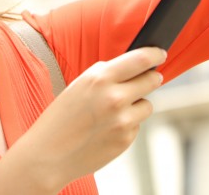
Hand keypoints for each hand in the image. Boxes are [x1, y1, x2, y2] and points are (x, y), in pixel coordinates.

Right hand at [0, 47, 165, 193]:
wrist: (48, 155)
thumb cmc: (61, 117)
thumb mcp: (80, 85)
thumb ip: (107, 75)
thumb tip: (135, 67)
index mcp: (100, 78)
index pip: (141, 59)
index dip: (155, 54)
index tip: (160, 53)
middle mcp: (115, 97)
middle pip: (152, 80)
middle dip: (151, 78)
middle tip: (148, 78)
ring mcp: (122, 120)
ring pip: (147, 104)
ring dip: (137, 104)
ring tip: (113, 111)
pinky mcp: (126, 139)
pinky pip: (136, 124)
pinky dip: (127, 124)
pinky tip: (106, 129)